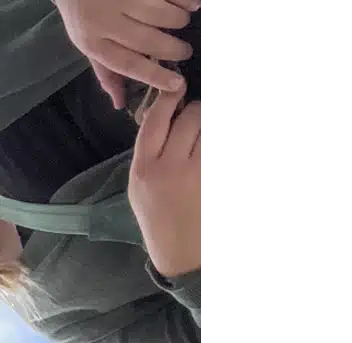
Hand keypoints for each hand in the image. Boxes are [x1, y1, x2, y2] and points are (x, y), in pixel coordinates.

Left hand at [52, 0, 197, 108]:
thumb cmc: (86, 15)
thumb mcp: (88, 43)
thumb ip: (106, 71)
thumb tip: (120, 102)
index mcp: (92, 42)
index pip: (127, 64)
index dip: (155, 76)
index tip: (177, 84)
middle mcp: (104, 20)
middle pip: (149, 41)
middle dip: (174, 49)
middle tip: (183, 51)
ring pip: (164, 15)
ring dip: (179, 21)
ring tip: (181, 23)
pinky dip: (185, 1)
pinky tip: (189, 5)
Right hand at [128, 89, 205, 277]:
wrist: (176, 246)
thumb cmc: (154, 214)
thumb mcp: (137, 185)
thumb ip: (147, 153)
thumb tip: (160, 119)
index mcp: (143, 167)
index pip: (154, 122)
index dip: (166, 100)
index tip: (176, 88)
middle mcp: (166, 167)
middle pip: (186, 120)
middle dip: (192, 111)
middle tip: (193, 113)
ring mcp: (192, 172)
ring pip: (205, 132)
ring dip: (205, 128)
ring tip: (199, 138)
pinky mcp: (211, 178)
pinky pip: (214, 148)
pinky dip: (211, 145)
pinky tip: (207, 154)